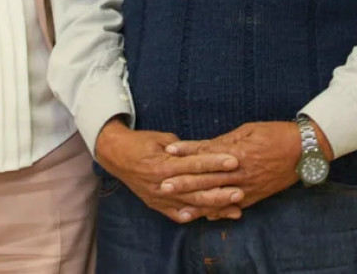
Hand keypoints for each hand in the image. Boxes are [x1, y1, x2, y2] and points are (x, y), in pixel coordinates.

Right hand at [94, 119, 243, 222]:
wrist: (116, 155)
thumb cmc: (143, 142)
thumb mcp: (163, 139)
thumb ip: (185, 148)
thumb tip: (206, 151)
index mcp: (163, 164)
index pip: (194, 164)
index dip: (215, 162)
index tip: (234, 161)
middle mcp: (161, 183)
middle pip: (195, 189)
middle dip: (220, 190)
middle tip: (241, 190)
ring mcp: (158, 197)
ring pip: (190, 204)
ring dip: (213, 207)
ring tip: (234, 208)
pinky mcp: (155, 204)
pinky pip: (176, 214)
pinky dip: (193, 216)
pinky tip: (210, 216)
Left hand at [165, 120, 330, 211]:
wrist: (304, 150)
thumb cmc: (275, 134)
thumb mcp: (248, 130)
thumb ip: (225, 141)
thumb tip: (205, 147)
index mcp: (237, 152)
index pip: (206, 153)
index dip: (187, 152)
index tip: (168, 152)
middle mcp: (239, 172)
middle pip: (207, 178)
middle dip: (184, 182)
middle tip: (164, 185)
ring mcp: (247, 187)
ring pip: (217, 196)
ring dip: (196, 202)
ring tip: (177, 206)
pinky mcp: (254, 196)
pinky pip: (231, 206)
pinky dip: (217, 212)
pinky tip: (203, 216)